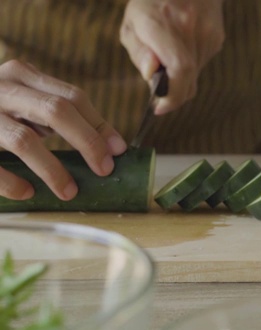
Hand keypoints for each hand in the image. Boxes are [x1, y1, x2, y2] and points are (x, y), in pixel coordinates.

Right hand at [0, 60, 126, 200]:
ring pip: (24, 140)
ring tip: (70, 191)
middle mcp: (1, 88)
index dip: (100, 124)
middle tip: (104, 169)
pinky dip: (11, 181)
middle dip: (87, 142)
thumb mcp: (24, 101)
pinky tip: (27, 193)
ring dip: (53, 169)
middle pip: (56, 111)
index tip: (119, 150)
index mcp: (22, 76)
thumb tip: (108, 145)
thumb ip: (56, 114)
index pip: (72, 97)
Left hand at [120, 0, 225, 114]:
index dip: (173, 96)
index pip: (179, 69)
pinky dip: (190, 64)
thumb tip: (152, 76)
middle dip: (174, 92)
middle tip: (160, 91)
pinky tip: (182, 46)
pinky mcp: (217, 37)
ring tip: (169, 55)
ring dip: (181, 75)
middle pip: (188, 78)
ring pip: (195, 73)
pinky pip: (202, 63)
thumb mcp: (132, 25)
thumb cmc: (151, 4)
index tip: (160, 107)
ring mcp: (207, 32)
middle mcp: (188, 27)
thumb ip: (140, 53)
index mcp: (160, 22)